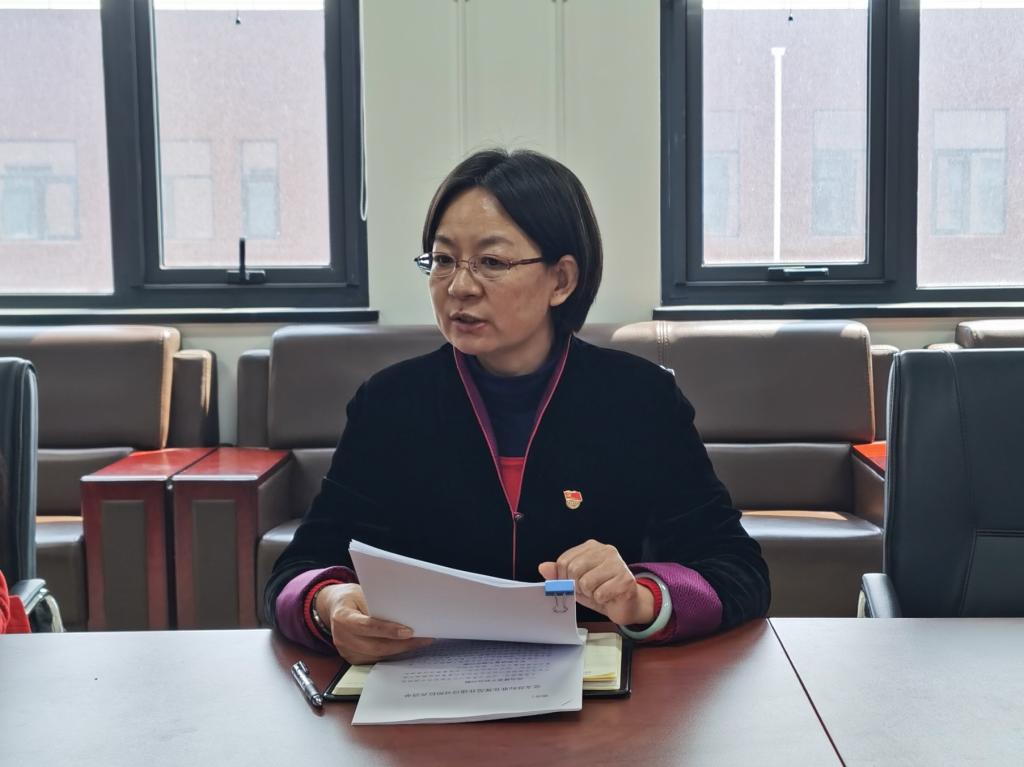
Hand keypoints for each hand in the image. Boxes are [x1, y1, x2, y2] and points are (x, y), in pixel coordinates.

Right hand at [316, 583, 432, 664]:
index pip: (368, 626)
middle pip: (375, 646)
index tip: (408, 631)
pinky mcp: (351, 658)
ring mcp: (345, 650)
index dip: (388, 630)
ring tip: (418, 643)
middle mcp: (342, 637)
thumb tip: (403, 614)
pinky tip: (404, 648)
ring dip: (399, 651)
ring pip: (377, 656)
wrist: (334, 608)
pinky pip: (374, 660)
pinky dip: (391, 655)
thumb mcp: (362, 593)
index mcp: (343, 617)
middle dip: (402, 644)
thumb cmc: (351, 598)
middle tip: (422, 639)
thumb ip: (378, 604)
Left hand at [538, 540, 654, 626]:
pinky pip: (600, 594)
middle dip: (577, 586)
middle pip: (574, 570)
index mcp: (591, 547)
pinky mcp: (626, 580)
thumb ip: (559, 574)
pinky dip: (601, 600)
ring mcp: (618, 563)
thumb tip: (543, 567)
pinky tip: (609, 597)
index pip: (564, 560)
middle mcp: (606, 551)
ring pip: (586, 583)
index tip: (572, 585)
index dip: (563, 578)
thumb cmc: (600, 591)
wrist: (627, 605)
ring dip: (590, 594)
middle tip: (588, 590)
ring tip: (599, 592)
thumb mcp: (576, 582)